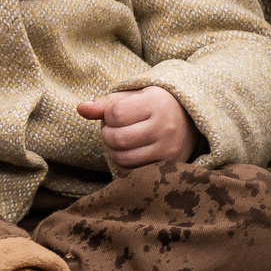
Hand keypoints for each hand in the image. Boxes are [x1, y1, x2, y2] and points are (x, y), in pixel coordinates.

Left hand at [76, 85, 196, 171]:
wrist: (190, 121)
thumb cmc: (154, 106)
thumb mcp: (133, 97)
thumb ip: (105, 104)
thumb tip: (80, 109)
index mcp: (156, 103)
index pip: (115, 114)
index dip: (107, 116)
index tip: (115, 115)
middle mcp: (165, 127)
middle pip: (117, 139)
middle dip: (108, 136)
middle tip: (115, 131)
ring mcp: (168, 150)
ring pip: (123, 159)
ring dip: (114, 152)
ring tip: (122, 142)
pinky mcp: (168, 167)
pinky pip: (133, 173)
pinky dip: (125, 165)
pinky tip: (132, 153)